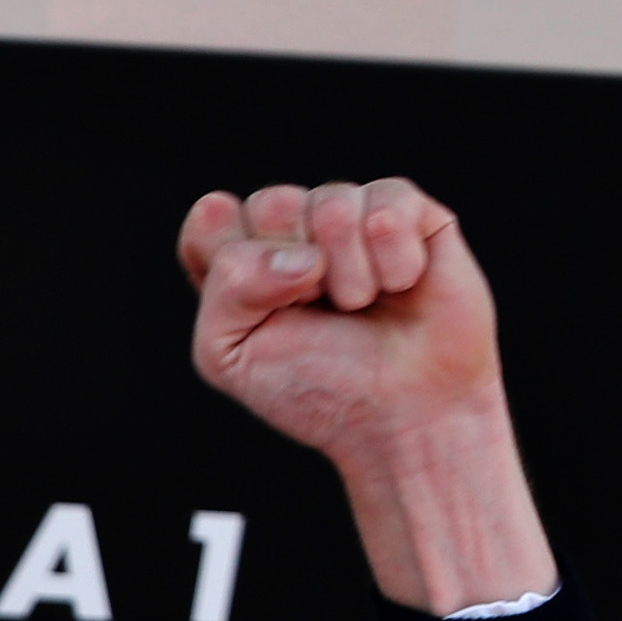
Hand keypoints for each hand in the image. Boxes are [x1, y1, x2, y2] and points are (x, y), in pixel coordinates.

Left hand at [177, 179, 552, 615]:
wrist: (404, 417)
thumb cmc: (318, 391)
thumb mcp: (229, 355)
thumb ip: (226, 287)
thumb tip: (302, 255)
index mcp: (242, 262)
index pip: (211, 219)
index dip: (234, 264)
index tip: (260, 313)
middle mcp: (295, 231)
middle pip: (271, 203)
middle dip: (292, 275)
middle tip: (319, 311)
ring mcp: (352, 216)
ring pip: (331, 203)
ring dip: (348, 278)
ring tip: (363, 306)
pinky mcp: (410, 212)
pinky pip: (387, 206)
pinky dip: (393, 262)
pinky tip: (401, 286)